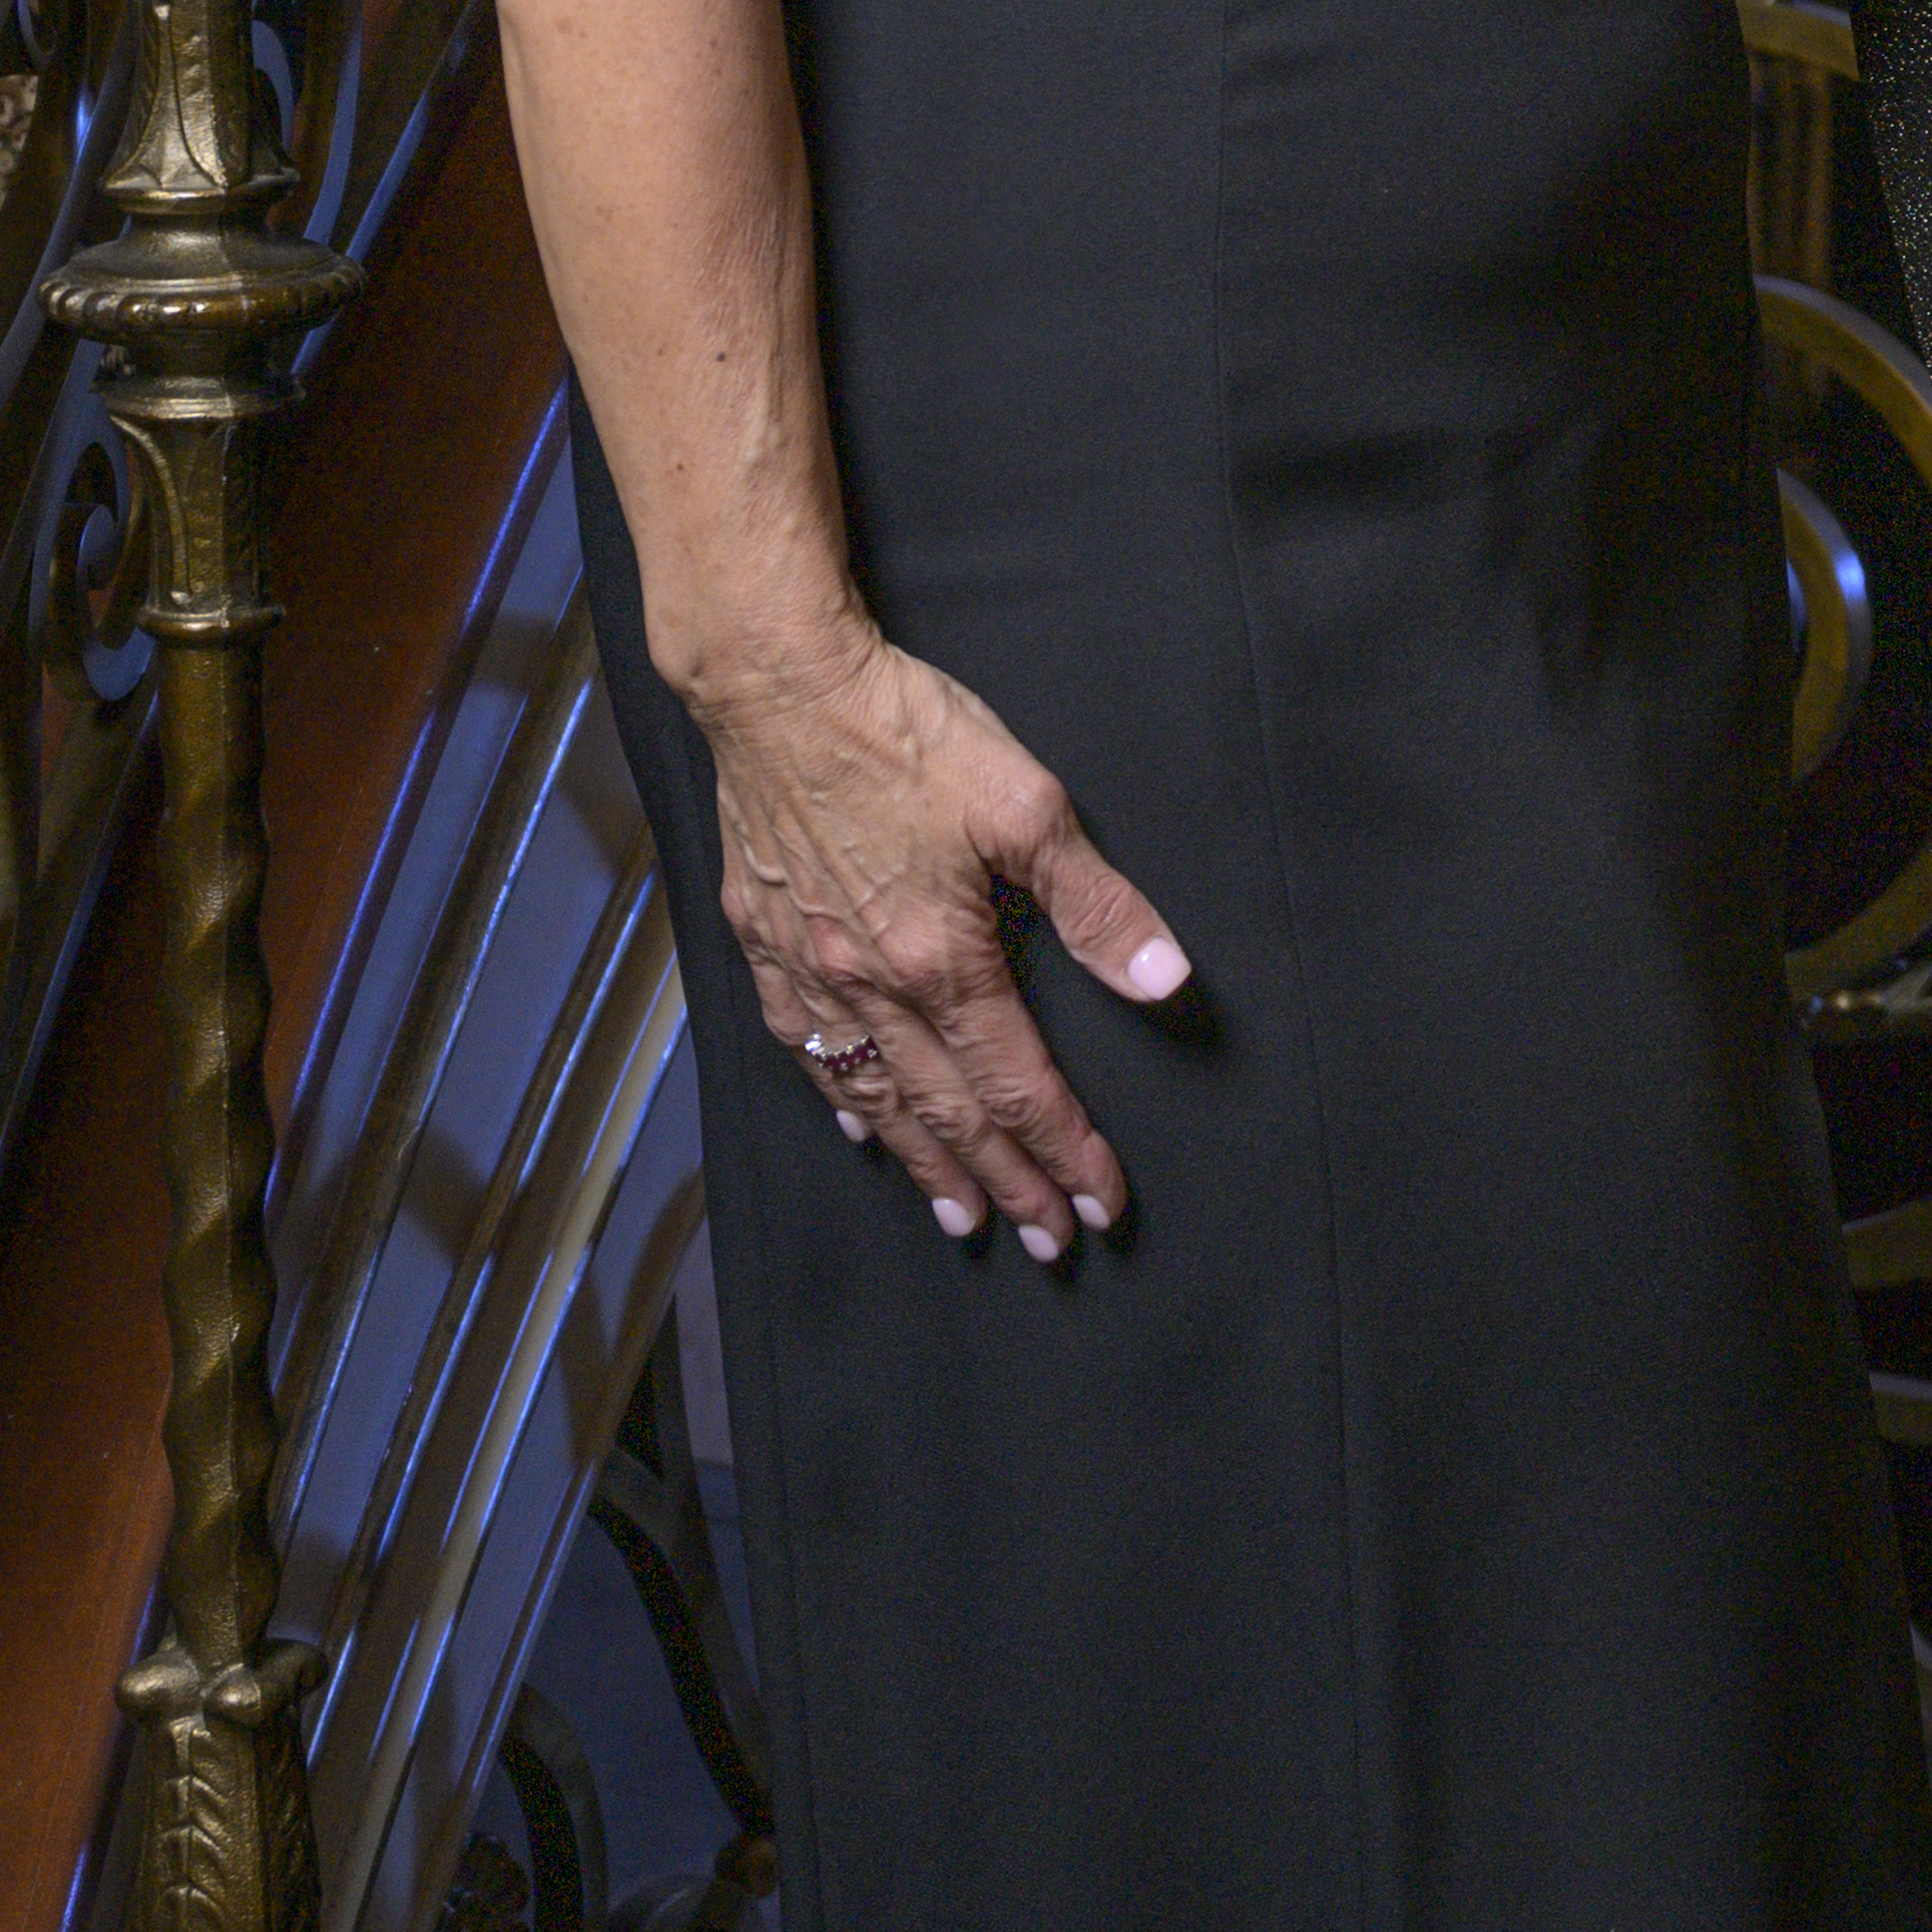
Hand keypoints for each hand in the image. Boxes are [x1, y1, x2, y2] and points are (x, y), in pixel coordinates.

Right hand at [681, 615, 1191, 1258]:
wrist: (781, 689)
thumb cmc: (910, 735)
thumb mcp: (1031, 807)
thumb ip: (1098, 906)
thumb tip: (1166, 982)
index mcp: (944, 959)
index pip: (1019, 1084)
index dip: (1065, 1148)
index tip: (1101, 1201)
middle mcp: (871, 983)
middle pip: (950, 1110)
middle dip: (1007, 1181)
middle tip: (1048, 1242)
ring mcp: (810, 969)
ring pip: (876, 1095)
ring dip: (926, 1164)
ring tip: (965, 1215)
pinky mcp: (766, 942)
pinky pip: (806, 1050)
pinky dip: (844, 1101)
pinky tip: (865, 1128)